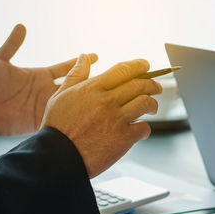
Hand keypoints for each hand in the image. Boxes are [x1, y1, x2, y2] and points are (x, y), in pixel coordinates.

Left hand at [0, 24, 95, 134]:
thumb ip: (12, 45)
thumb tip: (22, 26)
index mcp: (39, 75)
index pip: (66, 68)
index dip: (81, 62)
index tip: (95, 56)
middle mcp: (46, 91)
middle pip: (75, 85)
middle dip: (90, 81)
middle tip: (109, 77)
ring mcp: (46, 106)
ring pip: (73, 103)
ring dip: (86, 100)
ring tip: (105, 96)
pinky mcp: (43, 121)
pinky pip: (63, 120)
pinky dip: (75, 119)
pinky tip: (89, 117)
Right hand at [41, 54, 161, 177]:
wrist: (58, 157)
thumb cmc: (58, 127)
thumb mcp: (60, 96)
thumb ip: (76, 75)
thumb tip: (85, 57)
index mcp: (92, 89)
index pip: (123, 70)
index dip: (139, 66)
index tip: (146, 66)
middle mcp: (106, 101)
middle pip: (139, 85)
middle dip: (152, 84)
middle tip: (156, 87)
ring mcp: (116, 119)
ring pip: (145, 103)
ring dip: (153, 104)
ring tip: (152, 107)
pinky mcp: (123, 138)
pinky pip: (144, 128)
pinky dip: (145, 129)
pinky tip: (140, 130)